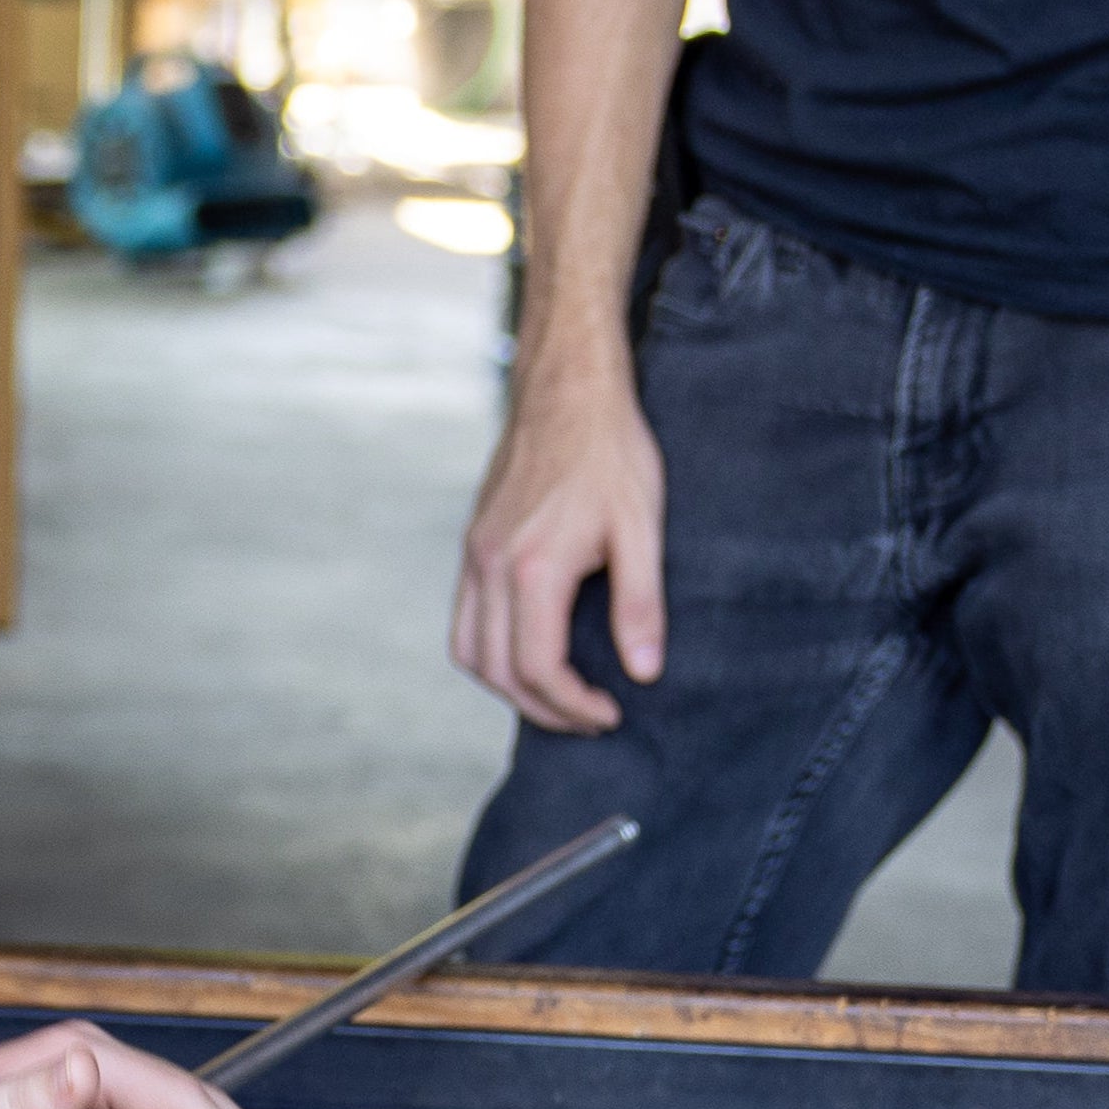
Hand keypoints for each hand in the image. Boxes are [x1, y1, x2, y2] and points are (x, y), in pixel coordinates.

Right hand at [454, 354, 668, 732]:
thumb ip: (640, 605)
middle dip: (543, 708)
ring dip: (508, 686)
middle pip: (497, 670)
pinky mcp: (473, 543)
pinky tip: (531, 650)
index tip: (613, 714)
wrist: (566, 390)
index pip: (537, 668)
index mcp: (534, 567)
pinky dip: (490, 652)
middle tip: (591, 718)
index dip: (573, 706)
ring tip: (559, 695)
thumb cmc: (611, 453)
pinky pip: (465, 618)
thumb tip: (643, 672)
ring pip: (468, 650)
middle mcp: (491, 565)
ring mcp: (475, 554)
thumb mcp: (642, 528)